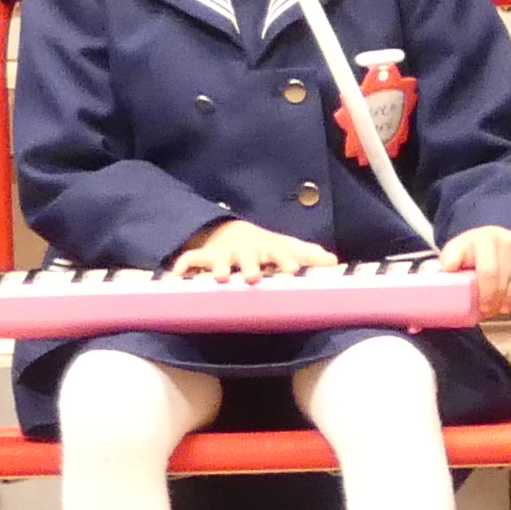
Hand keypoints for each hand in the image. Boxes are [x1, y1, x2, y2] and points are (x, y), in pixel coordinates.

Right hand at [174, 218, 337, 279]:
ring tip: (221, 277)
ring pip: (220, 260)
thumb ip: (308, 254)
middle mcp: (246, 251)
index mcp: (267, 249)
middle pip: (248, 257)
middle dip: (250, 265)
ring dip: (220, 267)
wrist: (231, 232)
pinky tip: (175, 274)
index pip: (279, 253)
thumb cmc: (263, 247)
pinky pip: (191, 260)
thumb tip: (334, 261)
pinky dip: (183, 265)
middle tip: (252, 277)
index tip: (292, 270)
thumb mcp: (286, 247)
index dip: (285, 260)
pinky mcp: (206, 258)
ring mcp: (225, 254)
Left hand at [436, 222, 510, 318]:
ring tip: (503, 306)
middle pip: (504, 282)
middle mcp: (506, 238)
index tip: (480, 308)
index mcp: (483, 239)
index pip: (488, 272)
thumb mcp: (454, 255)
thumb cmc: (471, 252)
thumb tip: (429, 292)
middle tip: (489, 311)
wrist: (492, 236)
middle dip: (496, 303)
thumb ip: (443, 268)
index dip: (485, 295)